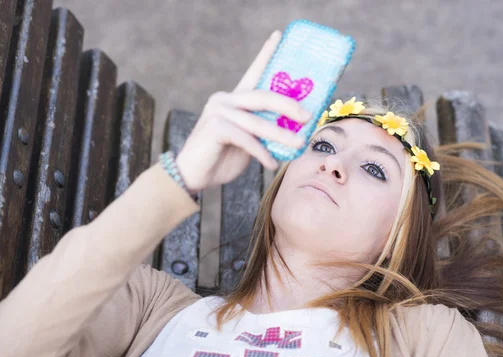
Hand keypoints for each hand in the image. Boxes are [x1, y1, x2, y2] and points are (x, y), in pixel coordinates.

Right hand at [175, 30, 310, 193]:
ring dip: (281, 135)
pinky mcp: (215, 127)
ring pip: (257, 122)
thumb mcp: (249, 141)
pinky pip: (246, 139)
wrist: (194, 175)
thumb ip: (264, 131)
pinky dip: (261, 152)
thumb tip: (295, 132)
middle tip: (308, 116)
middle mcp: (225, 99)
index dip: (266, 52)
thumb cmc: (222, 158)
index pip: (253, 72)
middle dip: (288, 106)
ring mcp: (218, 111)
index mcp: (234, 99)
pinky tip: (271, 163)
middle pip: (263, 96)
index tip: (279, 35)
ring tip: (299, 144)